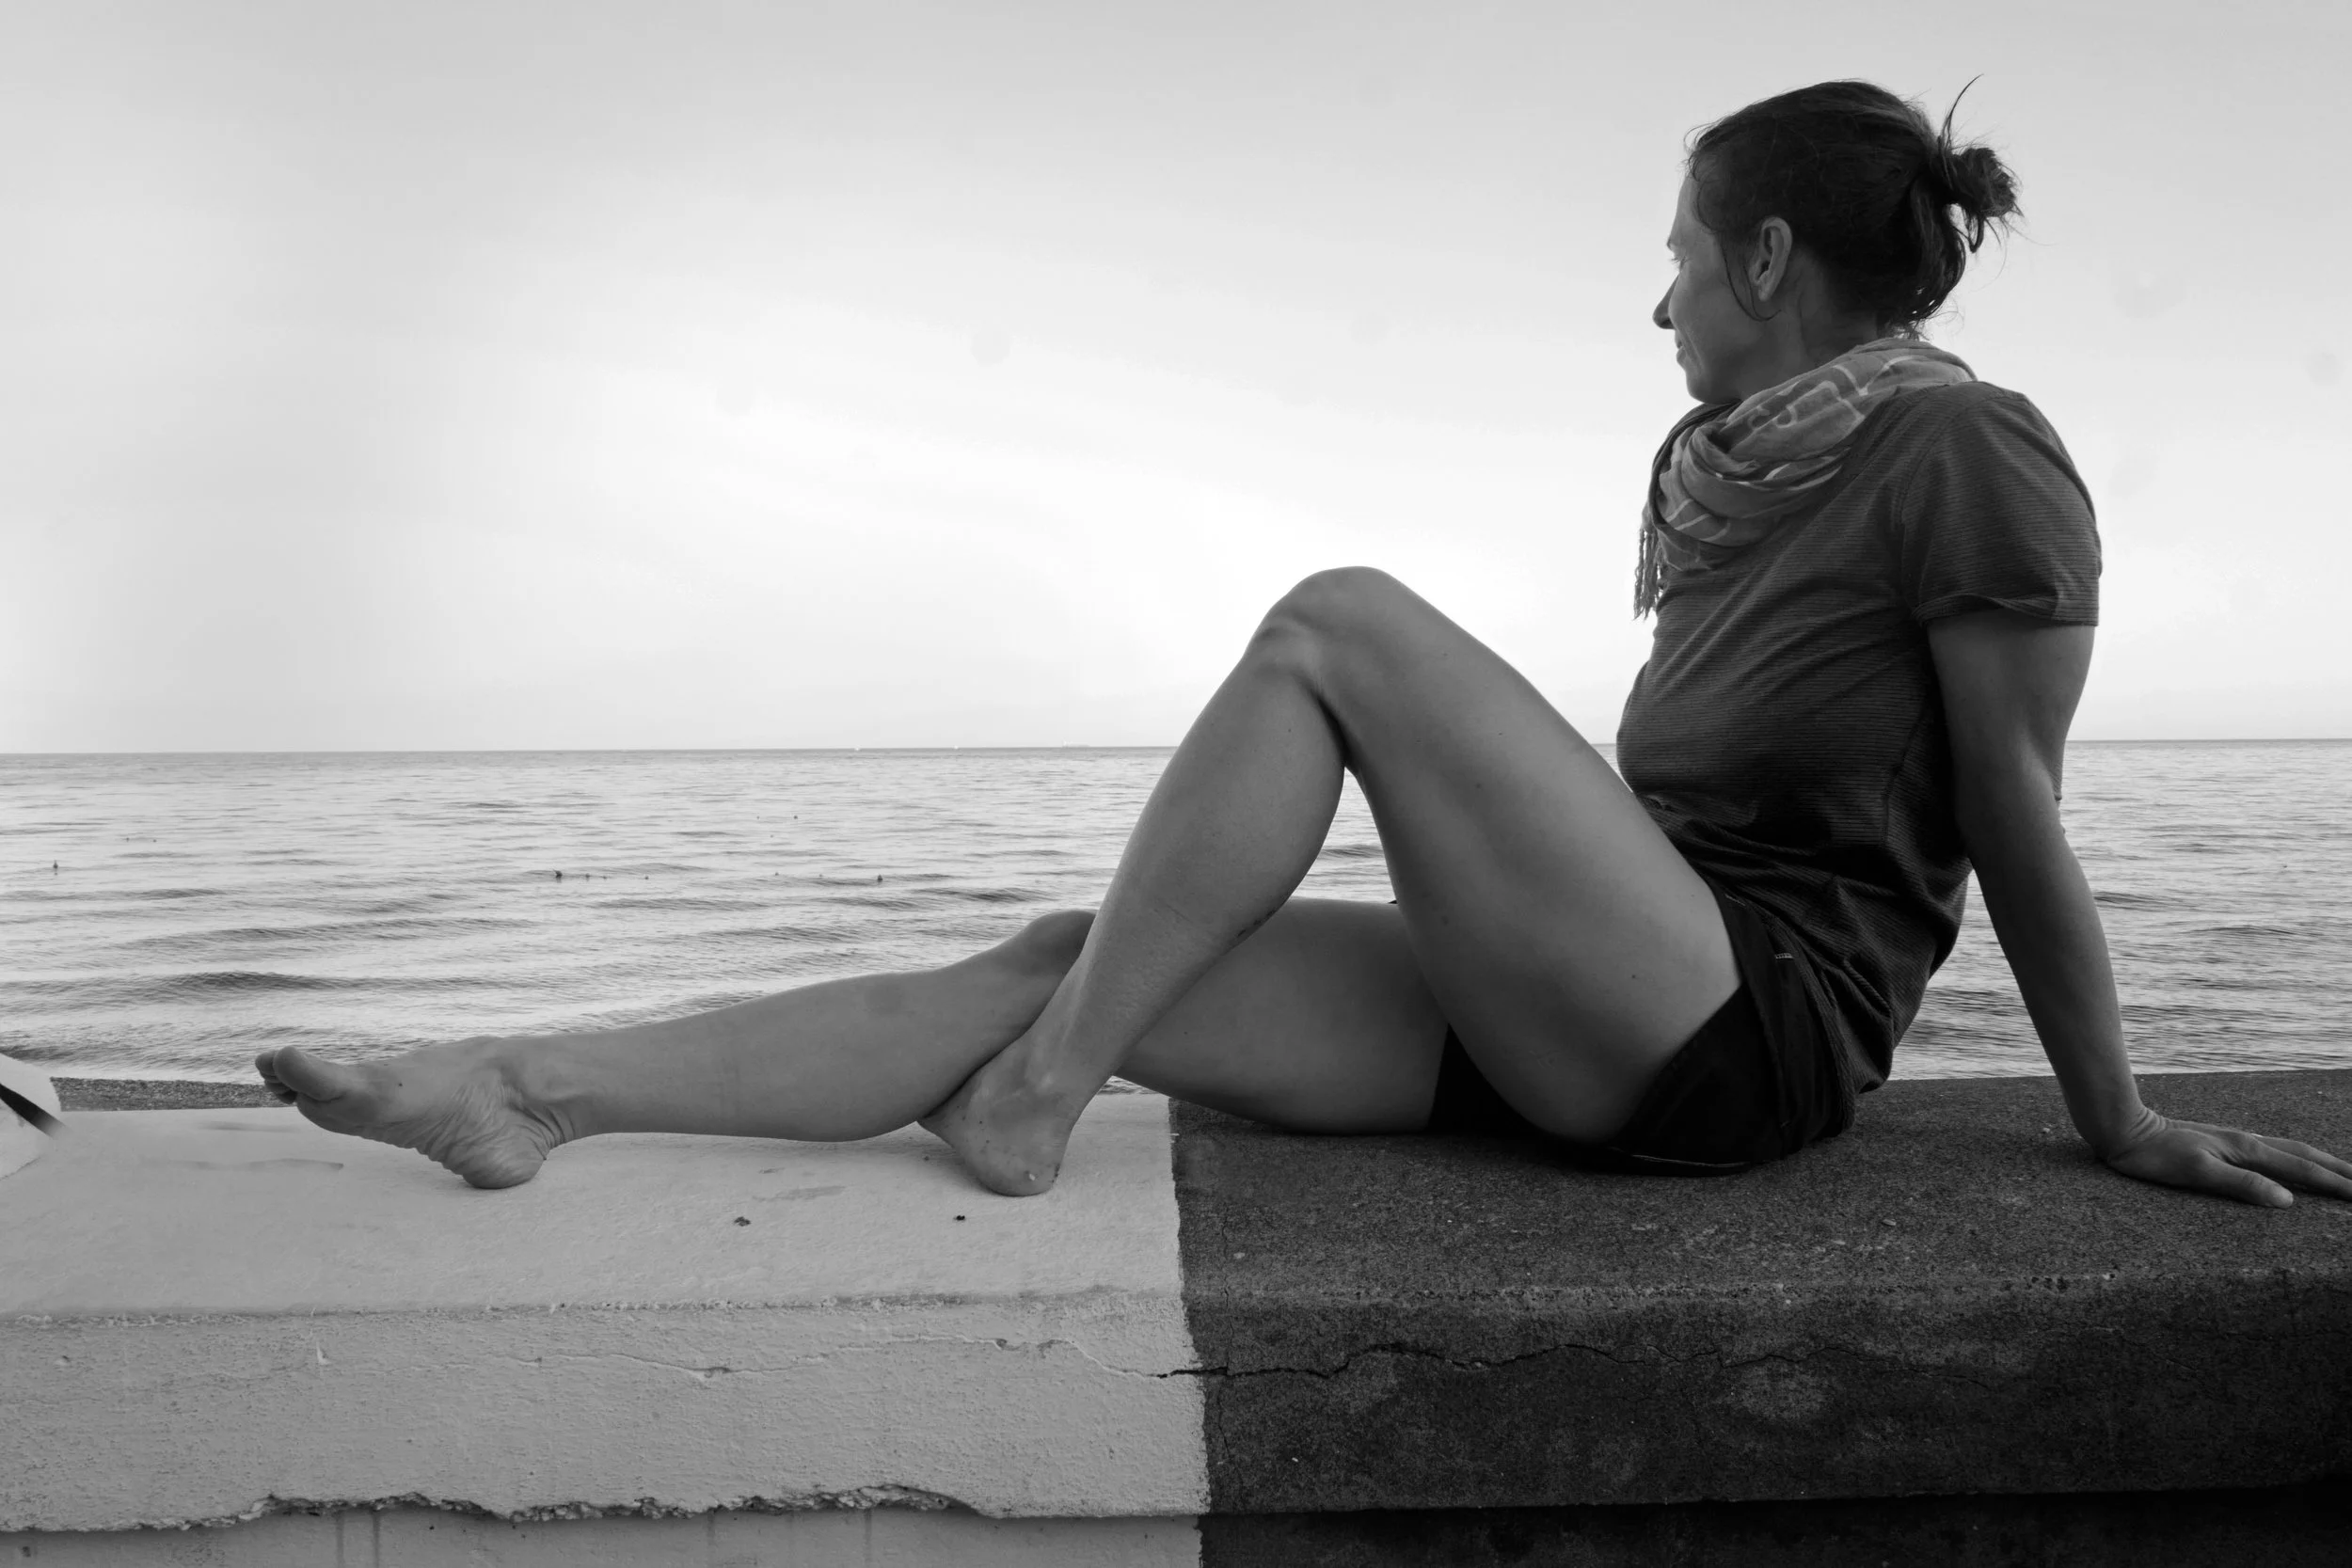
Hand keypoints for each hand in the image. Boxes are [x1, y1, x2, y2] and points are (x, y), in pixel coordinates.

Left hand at [2101, 1115, 2351, 1207]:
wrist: (2123, 1128)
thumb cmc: (2154, 1155)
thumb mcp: (2197, 1172)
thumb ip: (2242, 1185)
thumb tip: (2288, 1200)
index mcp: (2248, 1150)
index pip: (2304, 1170)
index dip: (2338, 1185)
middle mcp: (2248, 1142)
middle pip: (2306, 1155)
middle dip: (2341, 1171)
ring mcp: (2236, 1141)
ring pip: (2292, 1150)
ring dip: (2322, 1162)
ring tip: (2345, 1174)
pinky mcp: (2223, 1144)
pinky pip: (2273, 1151)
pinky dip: (2296, 1159)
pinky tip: (2292, 1165)